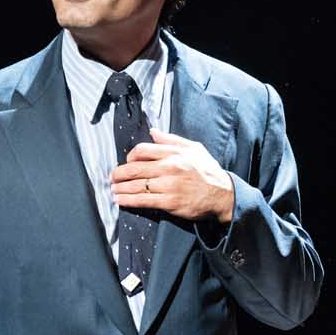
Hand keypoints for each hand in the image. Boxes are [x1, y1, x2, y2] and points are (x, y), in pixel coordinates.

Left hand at [112, 130, 234, 222]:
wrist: (223, 195)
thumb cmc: (208, 171)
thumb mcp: (194, 148)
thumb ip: (172, 140)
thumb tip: (153, 132)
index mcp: (174, 153)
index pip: (142, 151)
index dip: (129, 157)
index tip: (127, 163)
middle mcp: (170, 167)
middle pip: (134, 169)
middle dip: (118, 174)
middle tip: (112, 178)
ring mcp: (169, 185)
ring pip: (136, 185)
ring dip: (120, 188)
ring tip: (113, 190)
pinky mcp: (170, 202)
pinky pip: (144, 200)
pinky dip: (128, 201)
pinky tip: (120, 201)